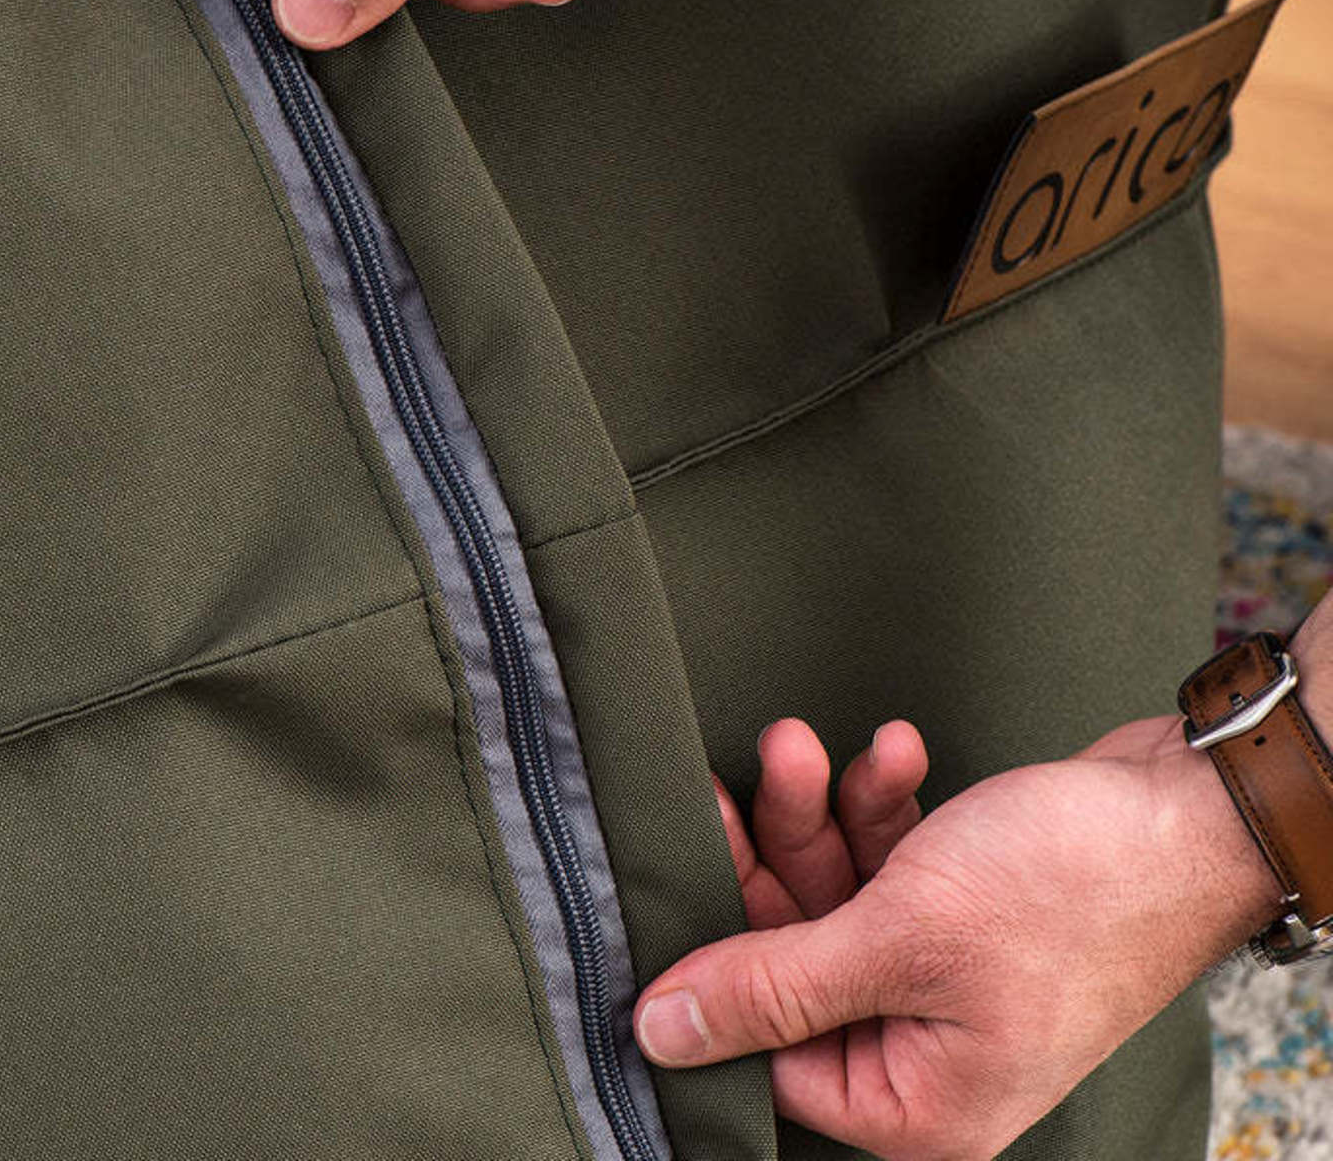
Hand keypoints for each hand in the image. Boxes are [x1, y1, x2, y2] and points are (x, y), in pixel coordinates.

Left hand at [635, 713, 1287, 1160]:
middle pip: (796, 953)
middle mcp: (924, 1048)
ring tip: (808, 745)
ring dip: (823, 810)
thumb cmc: (1069, 891)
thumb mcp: (900, 938)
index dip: (719, 958)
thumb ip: (772, 986)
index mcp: (916, 1102)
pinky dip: (882, 804)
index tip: (679, 861)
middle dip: (776, 848)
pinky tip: (897, 750)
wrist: (1189, 811)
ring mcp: (943, 973)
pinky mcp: (960, 908)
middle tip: (761, 768)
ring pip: (836, 892)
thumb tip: (659, 1033)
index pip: (768, 1049)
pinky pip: (888, 860)